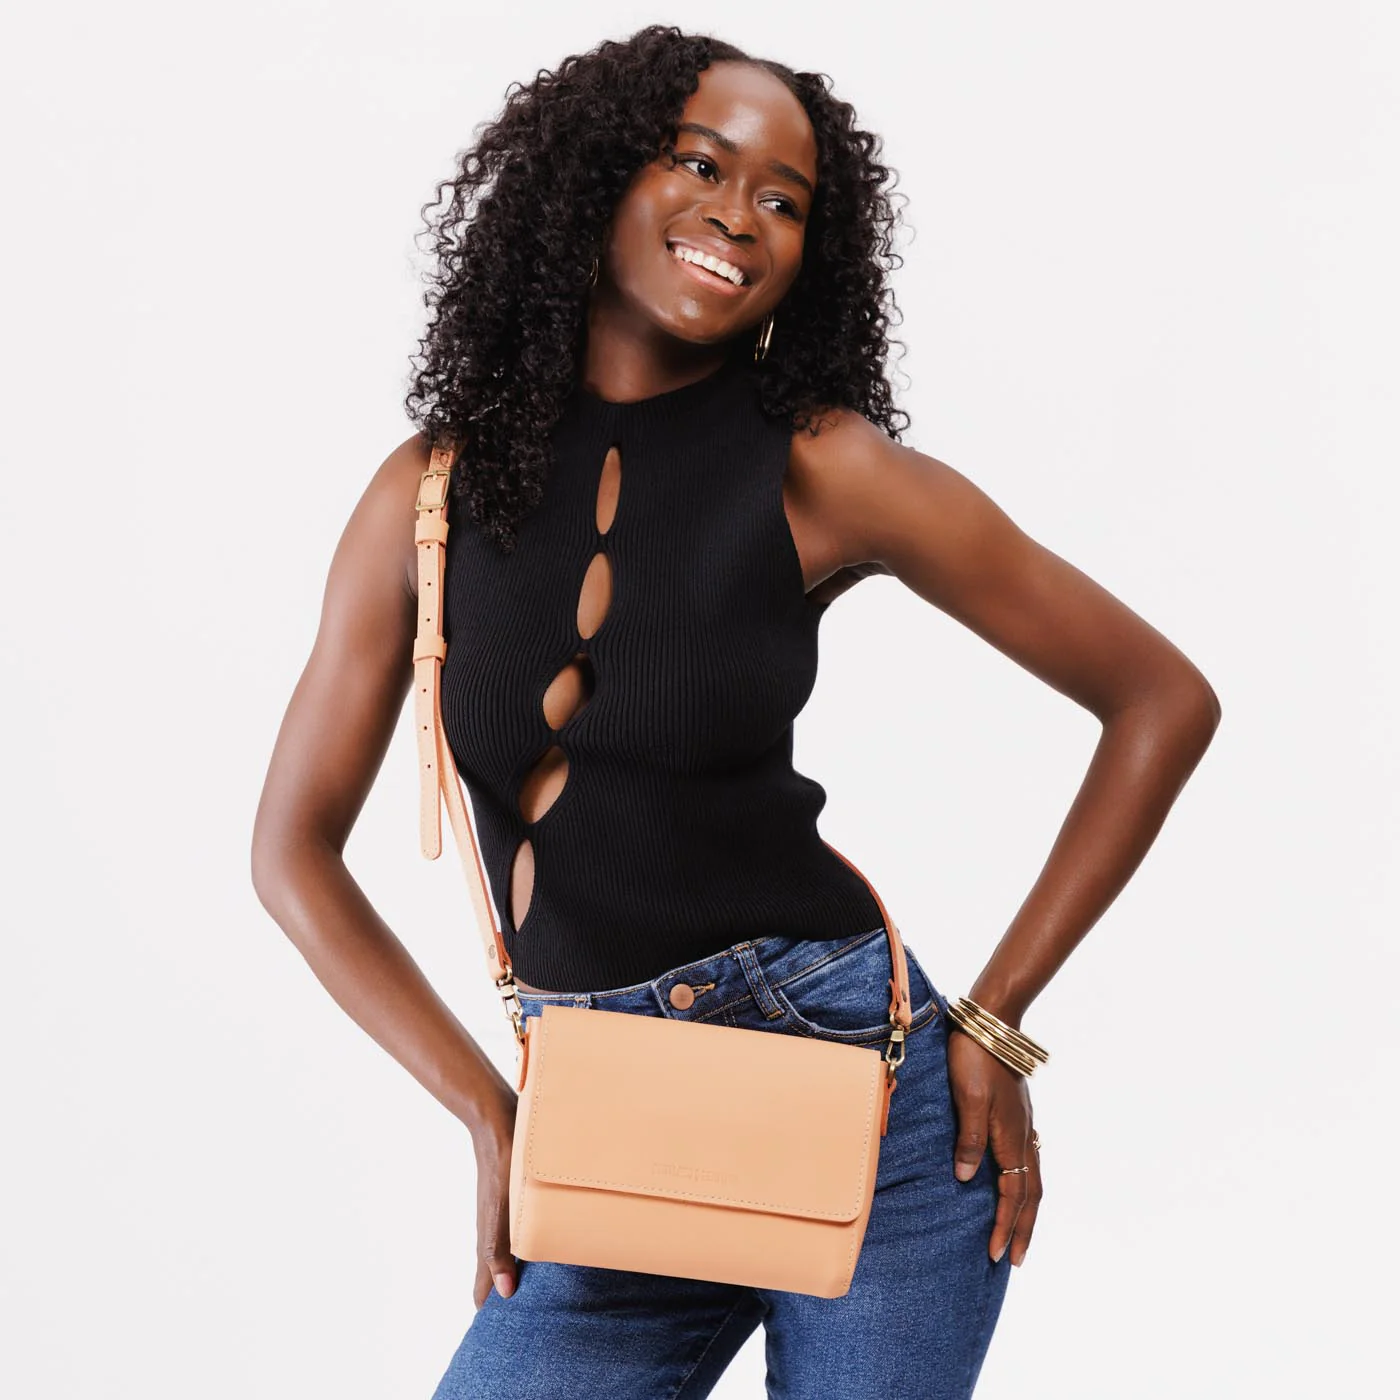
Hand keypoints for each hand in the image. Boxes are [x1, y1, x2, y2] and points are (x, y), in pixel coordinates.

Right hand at [471, 1086, 519, 1305]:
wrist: (497, 1121)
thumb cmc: (501, 1164)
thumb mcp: (500, 1210)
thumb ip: (499, 1250)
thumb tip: (505, 1293)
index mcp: (490, 1236)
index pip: (484, 1281)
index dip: (487, 1304)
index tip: (491, 1328)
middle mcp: (494, 1226)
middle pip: (494, 1268)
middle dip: (503, 1291)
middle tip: (517, 1314)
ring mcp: (501, 1210)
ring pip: (506, 1248)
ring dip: (515, 1268)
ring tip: (531, 1286)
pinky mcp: (511, 1195)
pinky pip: (515, 1228)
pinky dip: (523, 1244)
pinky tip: (538, 1241)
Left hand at [947, 1029, 1042, 1265]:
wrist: (992, 1021)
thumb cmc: (974, 1056)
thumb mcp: (967, 1097)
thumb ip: (969, 1138)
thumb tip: (967, 1179)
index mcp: (1012, 1136)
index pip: (1014, 1194)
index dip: (1006, 1226)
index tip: (998, 1254)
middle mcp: (1024, 1134)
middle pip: (1031, 1193)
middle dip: (1024, 1228)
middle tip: (1017, 1260)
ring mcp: (1024, 1123)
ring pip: (1033, 1177)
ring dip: (1027, 1209)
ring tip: (1020, 1231)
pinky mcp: (1019, 1113)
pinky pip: (1028, 1159)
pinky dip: (1025, 1182)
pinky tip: (1015, 1182)